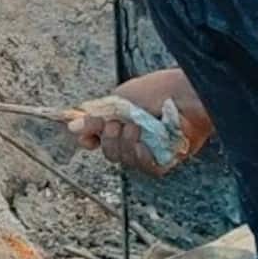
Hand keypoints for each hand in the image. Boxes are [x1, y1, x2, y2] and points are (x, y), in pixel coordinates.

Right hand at [65, 69, 210, 177]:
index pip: (98, 140)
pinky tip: (145, 143)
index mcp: (122, 121)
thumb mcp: (120, 98)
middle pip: (109, 153)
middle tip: (116, 124)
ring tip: (137, 127)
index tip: (87, 137)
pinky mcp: (168, 159)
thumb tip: (71, 127)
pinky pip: (147, 168)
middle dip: (108, 138)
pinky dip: (142, 156)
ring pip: (125, 160)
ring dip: (126, 143)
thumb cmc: (158, 90)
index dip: (89, 140)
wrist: (186, 93)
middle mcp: (135, 138)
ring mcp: (151, 150)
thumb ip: (97, 114)